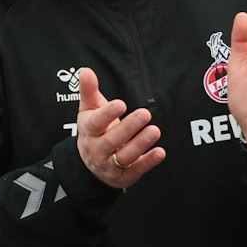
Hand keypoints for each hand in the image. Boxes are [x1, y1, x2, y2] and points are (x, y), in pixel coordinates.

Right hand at [75, 67, 163, 187]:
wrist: (89, 164)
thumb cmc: (93, 130)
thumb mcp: (89, 110)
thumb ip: (89, 90)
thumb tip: (86, 70)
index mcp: (89, 130)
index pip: (96, 122)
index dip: (107, 114)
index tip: (120, 104)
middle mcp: (97, 149)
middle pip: (112, 140)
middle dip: (128, 128)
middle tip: (144, 114)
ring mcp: (109, 165)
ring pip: (125, 156)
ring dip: (140, 144)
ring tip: (154, 131)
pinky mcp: (123, 176)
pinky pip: (136, 170)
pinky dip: (148, 162)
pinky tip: (160, 152)